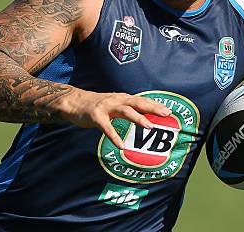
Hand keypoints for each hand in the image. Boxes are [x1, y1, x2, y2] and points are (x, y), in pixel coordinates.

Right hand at [55, 90, 170, 148]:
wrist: (74, 102)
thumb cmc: (97, 105)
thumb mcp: (115, 104)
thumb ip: (128, 109)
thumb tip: (145, 117)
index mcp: (123, 98)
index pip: (142, 100)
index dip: (155, 105)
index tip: (169, 111)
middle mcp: (117, 100)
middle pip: (138, 103)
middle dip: (153, 108)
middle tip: (166, 114)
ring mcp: (106, 107)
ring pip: (125, 111)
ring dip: (138, 118)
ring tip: (150, 127)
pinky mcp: (95, 116)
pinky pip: (107, 127)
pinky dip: (115, 136)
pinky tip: (121, 146)